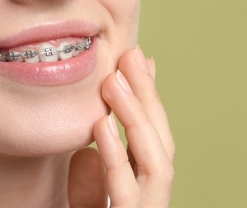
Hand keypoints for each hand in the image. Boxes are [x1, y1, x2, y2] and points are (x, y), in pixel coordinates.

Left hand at [68, 46, 174, 206]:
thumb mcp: (87, 207)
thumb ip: (91, 185)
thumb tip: (87, 153)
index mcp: (142, 191)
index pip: (152, 140)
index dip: (147, 100)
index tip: (138, 62)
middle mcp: (150, 199)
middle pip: (159, 142)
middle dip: (147, 97)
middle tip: (132, 55)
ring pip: (155, 163)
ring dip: (137, 117)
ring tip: (116, 79)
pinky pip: (126, 194)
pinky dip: (116, 157)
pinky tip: (103, 123)